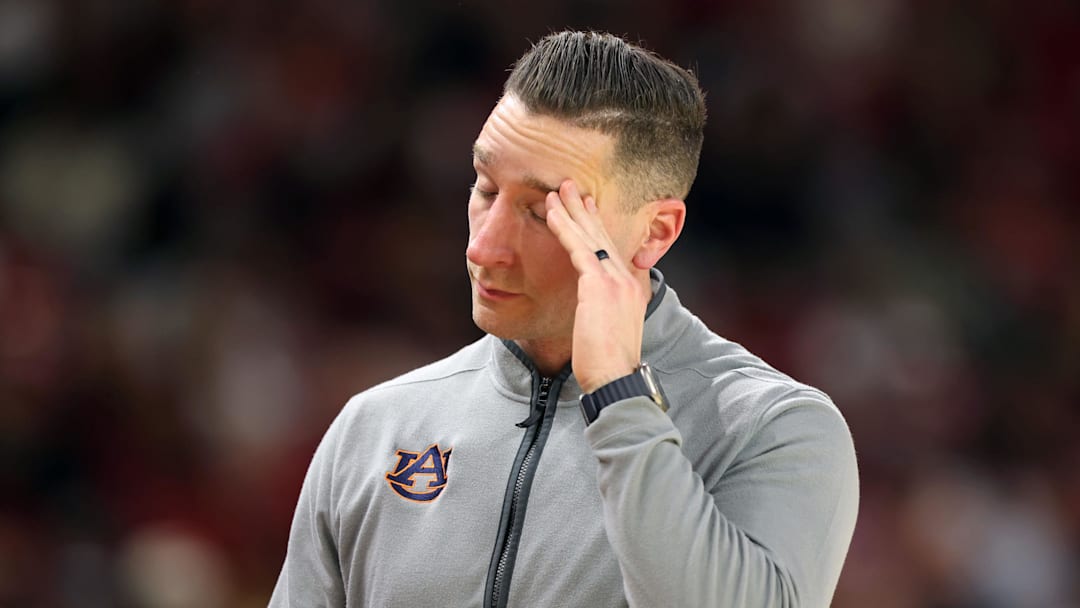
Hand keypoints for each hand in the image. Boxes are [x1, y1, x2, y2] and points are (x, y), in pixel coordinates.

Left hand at [545, 179, 649, 392]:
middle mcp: (628, 279)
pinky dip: (564, 227)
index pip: (612, 249)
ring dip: (572, 210)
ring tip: (557, 190)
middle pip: (603, 236)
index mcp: (633, 289)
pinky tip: (551, 212)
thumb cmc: (609, 366)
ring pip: (590, 236)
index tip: (587, 207)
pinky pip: (578, 248)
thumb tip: (593, 314)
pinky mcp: (599, 286)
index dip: (598, 226)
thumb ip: (603, 314)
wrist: (617, 380)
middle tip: (571, 186)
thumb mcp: (610, 333)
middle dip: (585, 209)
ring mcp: (616, 280)